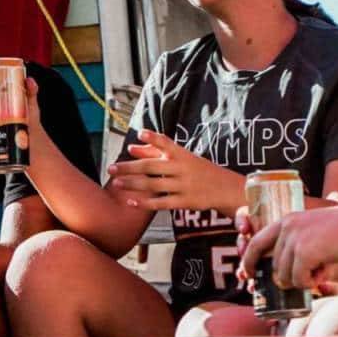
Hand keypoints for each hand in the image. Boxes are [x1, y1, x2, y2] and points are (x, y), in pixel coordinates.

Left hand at [108, 130, 244, 212]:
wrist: (225, 189)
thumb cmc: (199, 170)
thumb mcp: (182, 158)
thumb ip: (156, 152)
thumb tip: (132, 147)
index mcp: (182, 155)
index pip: (167, 143)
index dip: (153, 138)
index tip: (139, 133)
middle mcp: (182, 169)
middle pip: (151, 166)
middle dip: (129, 167)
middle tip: (112, 168)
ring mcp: (183, 186)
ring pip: (153, 185)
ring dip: (133, 184)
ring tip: (117, 183)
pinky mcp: (184, 202)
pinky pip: (161, 203)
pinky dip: (145, 203)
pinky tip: (131, 202)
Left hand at [236, 201, 337, 291]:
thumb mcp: (317, 231)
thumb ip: (300, 245)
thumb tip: (284, 277)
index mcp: (288, 219)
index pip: (257, 242)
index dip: (249, 261)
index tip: (248, 275)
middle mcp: (287, 227)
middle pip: (273, 266)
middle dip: (286, 279)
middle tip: (306, 281)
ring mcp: (295, 239)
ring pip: (285, 276)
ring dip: (303, 281)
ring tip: (322, 270)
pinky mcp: (306, 252)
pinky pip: (299, 280)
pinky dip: (311, 283)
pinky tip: (325, 272)